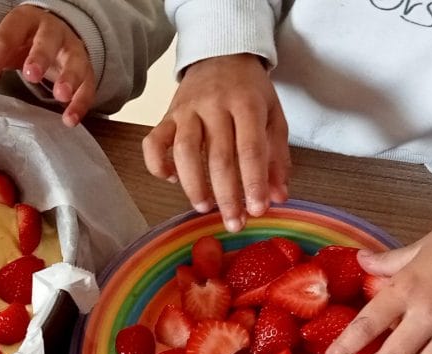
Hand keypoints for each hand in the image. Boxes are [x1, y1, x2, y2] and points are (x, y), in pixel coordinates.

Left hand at [0, 5, 95, 126]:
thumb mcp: (5, 44)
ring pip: (74, 61)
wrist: (58, 36)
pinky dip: (81, 103)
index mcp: (24, 21)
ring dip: (69, 78)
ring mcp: (72, 49)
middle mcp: (51, 30)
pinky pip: (87, 86)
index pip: (5, 39)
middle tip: (31, 75)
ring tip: (60, 96)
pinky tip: (70, 119)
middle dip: (40, 57)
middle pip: (47, 40)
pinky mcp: (87, 69)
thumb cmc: (25, 42)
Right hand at [142, 54, 290, 231]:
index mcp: (247, 104)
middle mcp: (214, 105)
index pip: (250, 149)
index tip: (257, 211)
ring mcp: (186, 110)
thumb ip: (277, 157)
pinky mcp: (165, 115)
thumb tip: (279, 197)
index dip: (253, 183)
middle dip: (227, 195)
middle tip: (233, 222)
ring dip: (193, 185)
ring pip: (184, 152)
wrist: (220, 54)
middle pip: (218, 157)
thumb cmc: (249, 92)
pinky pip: (153, 143)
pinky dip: (158, 165)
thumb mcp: (273, 117)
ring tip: (204, 207)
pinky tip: (171, 180)